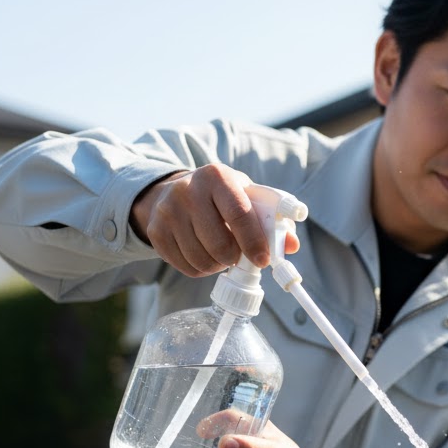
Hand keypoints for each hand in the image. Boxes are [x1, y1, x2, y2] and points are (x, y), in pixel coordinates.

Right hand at [130, 164, 299, 276]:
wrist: (176, 191)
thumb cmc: (223, 199)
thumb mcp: (248, 198)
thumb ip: (272, 221)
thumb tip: (291, 244)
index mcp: (217, 177)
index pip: (239, 214)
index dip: (254, 242)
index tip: (263, 260)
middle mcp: (187, 190)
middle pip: (220, 245)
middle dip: (236, 259)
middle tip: (240, 256)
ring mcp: (167, 211)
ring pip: (203, 260)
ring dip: (219, 265)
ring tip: (223, 254)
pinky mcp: (156, 231)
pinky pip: (187, 267)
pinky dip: (202, 270)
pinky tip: (205, 255)